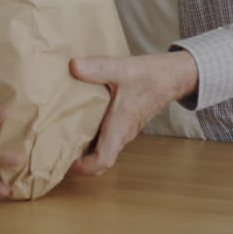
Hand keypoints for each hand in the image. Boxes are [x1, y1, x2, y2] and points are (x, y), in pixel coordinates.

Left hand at [68, 51, 197, 175]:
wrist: (173, 76)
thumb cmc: (151, 76)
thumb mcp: (121, 69)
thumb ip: (97, 68)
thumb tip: (73, 66)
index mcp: (120, 127)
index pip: (103, 160)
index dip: (84, 167)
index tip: (67, 163)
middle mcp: (123, 133)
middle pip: (101, 161)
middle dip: (81, 163)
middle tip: (59, 152)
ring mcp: (126, 129)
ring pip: (105, 150)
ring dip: (87, 151)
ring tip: (64, 138)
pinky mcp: (127, 122)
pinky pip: (109, 139)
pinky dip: (94, 138)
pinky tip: (81, 123)